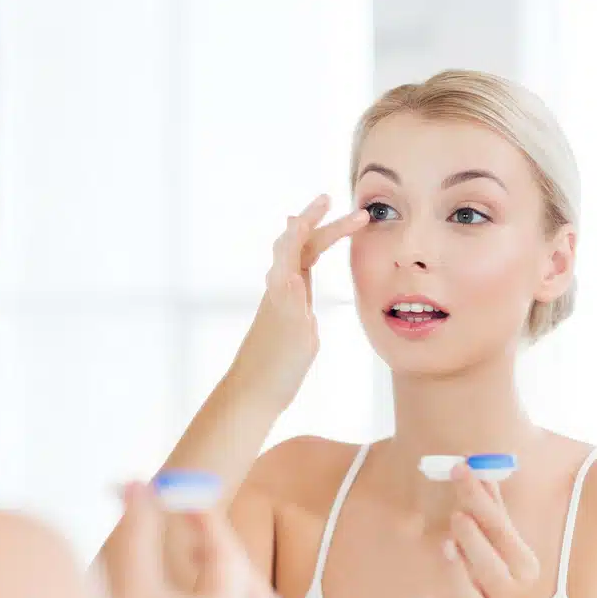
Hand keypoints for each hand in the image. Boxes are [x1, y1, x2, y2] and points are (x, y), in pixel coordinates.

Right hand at [102, 483, 274, 597]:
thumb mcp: (124, 591)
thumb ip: (136, 533)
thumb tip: (136, 487)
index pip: (225, 551)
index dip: (203, 516)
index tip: (180, 494)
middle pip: (253, 586)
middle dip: (222, 552)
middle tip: (189, 535)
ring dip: (227, 584)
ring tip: (190, 569)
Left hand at [231, 194, 368, 410]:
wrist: (253, 393)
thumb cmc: (276, 367)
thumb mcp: (295, 330)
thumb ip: (294, 296)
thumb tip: (294, 265)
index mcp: (282, 287)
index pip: (299, 242)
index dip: (317, 221)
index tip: (337, 204)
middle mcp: (279, 288)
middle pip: (299, 245)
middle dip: (320, 224)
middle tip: (343, 208)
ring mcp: (281, 301)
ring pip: (295, 259)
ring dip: (311, 238)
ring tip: (319, 222)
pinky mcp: (285, 315)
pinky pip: (296, 278)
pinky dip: (305, 262)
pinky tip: (306, 269)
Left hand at [423, 464, 540, 597]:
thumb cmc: (503, 576)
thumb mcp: (505, 545)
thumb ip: (492, 508)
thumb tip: (478, 464)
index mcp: (522, 563)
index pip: (501, 527)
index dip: (480, 497)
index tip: (460, 468)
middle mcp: (508, 591)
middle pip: (492, 566)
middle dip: (475, 540)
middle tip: (458, 515)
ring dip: (458, 575)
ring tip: (446, 546)